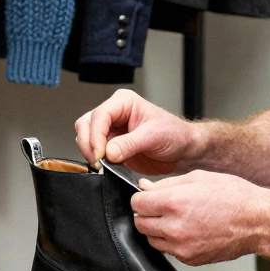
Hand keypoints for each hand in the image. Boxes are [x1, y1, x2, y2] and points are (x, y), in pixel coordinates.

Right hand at [73, 89, 200, 174]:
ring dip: (90, 152)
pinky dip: (95, 160)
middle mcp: (114, 114)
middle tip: (98, 161)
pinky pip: (94, 151)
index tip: (100, 153)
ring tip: (103, 165)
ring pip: (85, 137)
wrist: (183, 151)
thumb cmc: (175, 135)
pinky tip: (105, 168)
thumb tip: (108, 152)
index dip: (96, 135)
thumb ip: (129, 144)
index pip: (100, 115)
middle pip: (86, 124)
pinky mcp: (110, 146)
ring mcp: (111, 130)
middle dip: (88, 143)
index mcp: (124, 103)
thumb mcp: (154, 137)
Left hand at [130, 170, 269, 265]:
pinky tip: (188, 230)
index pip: (136, 204)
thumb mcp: (197, 178)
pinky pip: (168, 250)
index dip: (141, 198)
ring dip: (157, 229)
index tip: (148, 197)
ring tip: (177, 219)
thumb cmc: (233, 196)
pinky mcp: (189, 259)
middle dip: (147, 214)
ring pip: (151, 239)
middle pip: (140, 223)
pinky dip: (171, 241)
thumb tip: (143, 187)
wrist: (258, 222)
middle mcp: (174, 227)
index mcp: (174, 202)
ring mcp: (181, 246)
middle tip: (162, 208)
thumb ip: (165, 184)